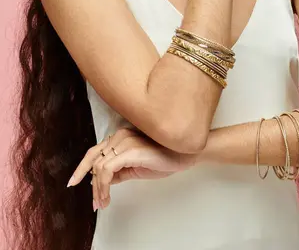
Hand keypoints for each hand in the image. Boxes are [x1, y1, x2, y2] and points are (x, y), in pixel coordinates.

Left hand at [67, 127, 197, 210]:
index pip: (94, 151)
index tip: (73, 182)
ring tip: (102, 203)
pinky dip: (103, 186)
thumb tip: (103, 180)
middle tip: (95, 203)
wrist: (183, 154)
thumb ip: (119, 170)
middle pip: (94, 160)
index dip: (82, 167)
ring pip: (99, 167)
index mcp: (121, 137)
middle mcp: (120, 136)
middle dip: (91, 184)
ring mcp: (124, 141)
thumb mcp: (136, 166)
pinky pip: (107, 170)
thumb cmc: (164, 158)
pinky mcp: (130, 150)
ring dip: (98, 189)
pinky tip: (107, 197)